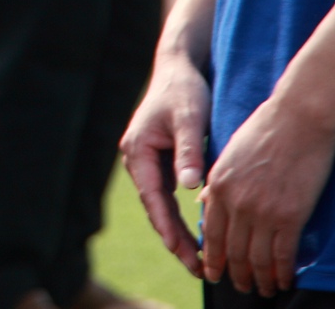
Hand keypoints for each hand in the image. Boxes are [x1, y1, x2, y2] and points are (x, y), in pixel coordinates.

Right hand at [120, 53, 212, 276]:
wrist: (178, 67)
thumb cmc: (184, 90)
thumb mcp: (189, 118)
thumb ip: (188, 152)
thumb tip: (188, 187)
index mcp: (138, 150)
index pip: (153, 198)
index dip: (168, 228)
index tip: (185, 252)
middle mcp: (136, 159)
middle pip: (155, 207)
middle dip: (174, 238)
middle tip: (196, 266)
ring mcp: (145, 161)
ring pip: (160, 204)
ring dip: (176, 230)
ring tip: (198, 258)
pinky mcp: (158, 160)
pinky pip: (166, 195)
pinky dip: (179, 214)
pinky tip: (196, 231)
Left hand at [198, 92, 334, 296]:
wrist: (299, 118)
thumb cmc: (266, 130)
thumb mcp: (229, 153)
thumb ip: (219, 182)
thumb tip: (209, 205)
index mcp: (218, 185)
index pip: (210, 234)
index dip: (213, 259)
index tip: (214, 273)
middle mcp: (236, 202)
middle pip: (232, 251)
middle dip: (236, 275)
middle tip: (240, 288)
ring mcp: (263, 211)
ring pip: (257, 259)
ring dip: (259, 280)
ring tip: (262, 290)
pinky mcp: (290, 215)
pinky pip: (283, 254)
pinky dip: (282, 272)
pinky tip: (284, 281)